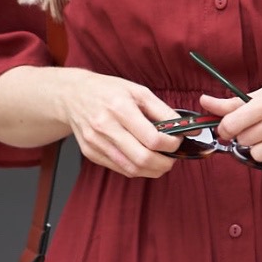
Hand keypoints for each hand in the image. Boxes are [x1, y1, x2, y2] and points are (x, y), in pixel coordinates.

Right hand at [62, 70, 187, 178]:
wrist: (73, 95)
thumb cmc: (108, 90)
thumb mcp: (138, 91)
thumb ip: (164, 111)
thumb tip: (188, 129)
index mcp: (120, 108)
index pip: (152, 138)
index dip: (172, 144)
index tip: (178, 141)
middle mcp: (105, 127)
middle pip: (142, 158)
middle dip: (165, 163)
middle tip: (173, 158)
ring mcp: (95, 142)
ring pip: (131, 169)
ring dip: (152, 170)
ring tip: (162, 161)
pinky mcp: (90, 153)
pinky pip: (119, 168)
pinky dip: (136, 169)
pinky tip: (143, 160)